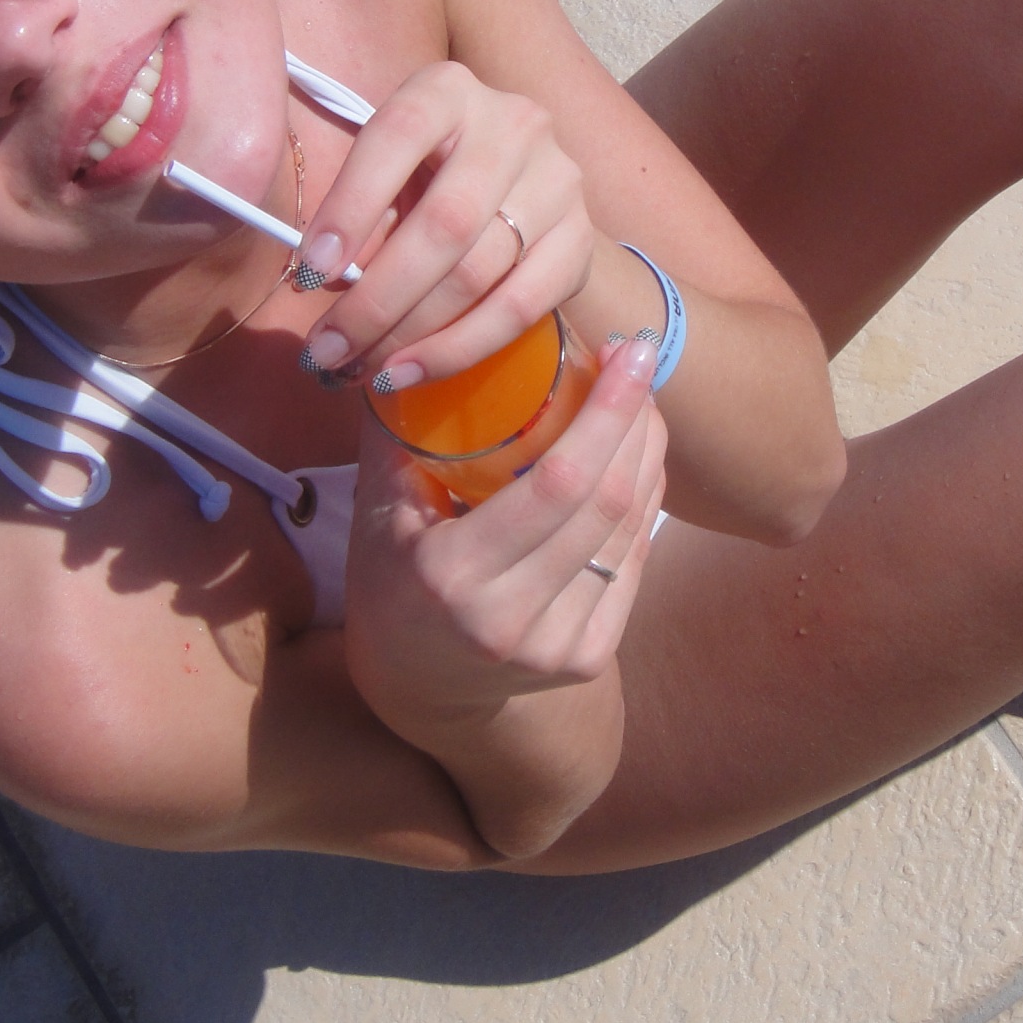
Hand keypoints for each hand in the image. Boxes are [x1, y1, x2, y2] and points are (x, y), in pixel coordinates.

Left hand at [296, 60, 588, 388]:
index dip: (350, 208)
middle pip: (444, 223)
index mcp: (449, 90)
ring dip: (411, 334)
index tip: (308, 275)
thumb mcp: (389, 171)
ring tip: (361, 369)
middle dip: (376, 299)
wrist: (519, 186)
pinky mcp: (581, 240)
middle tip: (326, 351)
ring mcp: (558, 183)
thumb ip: (364, 213)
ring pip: (479, 273)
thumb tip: (328, 282)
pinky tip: (411, 371)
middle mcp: (515, 125)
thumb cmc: (427, 175)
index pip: (396, 137)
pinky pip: (520, 309)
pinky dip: (458, 349)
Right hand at [344, 336, 665, 725]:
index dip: (605, 415)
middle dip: (634, 420)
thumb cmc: (390, 578)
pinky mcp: (588, 659)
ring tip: (640, 398)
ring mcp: (556, 647)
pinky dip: (643, 499)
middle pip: (605, 502)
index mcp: (452, 577)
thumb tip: (414, 338)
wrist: (418, 685)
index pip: (557, 485)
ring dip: (646, 453)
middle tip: (638, 358)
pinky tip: (638, 457)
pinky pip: (632, 560)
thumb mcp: (377, 510)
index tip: (626, 352)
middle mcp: (510, 620)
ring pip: (628, 530)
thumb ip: (396, 431)